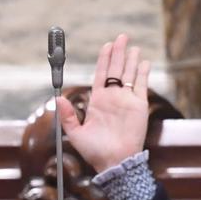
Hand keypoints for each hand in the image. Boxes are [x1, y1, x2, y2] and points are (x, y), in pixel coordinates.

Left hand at [60, 35, 151, 173]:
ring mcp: (127, 100)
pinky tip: (144, 61)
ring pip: (130, 74)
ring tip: (133, 46)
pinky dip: (143, 73)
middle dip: (118, 52)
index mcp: (98, 101)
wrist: (115, 162)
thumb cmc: (95, 151)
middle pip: (116, 69)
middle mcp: (113, 98)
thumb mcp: (76, 133)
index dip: (104, 59)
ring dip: (131, 60)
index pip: (101, 74)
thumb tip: (56, 99)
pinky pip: (142, 85)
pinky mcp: (139, 106)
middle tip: (122, 36)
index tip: (106, 46)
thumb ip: (68, 115)